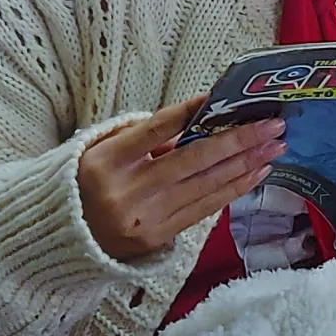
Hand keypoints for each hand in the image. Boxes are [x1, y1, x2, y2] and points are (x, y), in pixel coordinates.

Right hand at [78, 96, 285, 260]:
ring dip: (247, 163)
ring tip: (275, 146)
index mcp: (108, 161)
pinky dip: (234, 188)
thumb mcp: (104, 150)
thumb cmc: (90, 181)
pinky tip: (256, 173)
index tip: (225, 96)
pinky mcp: (158, 238)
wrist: (61, 236)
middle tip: (274, 124)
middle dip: (240, 139)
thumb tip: (200, 119)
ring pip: (207, 185)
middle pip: (194, 159)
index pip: (158, 128)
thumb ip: (147, 136)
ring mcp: (145, 217)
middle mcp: (127, 190)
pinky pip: (205, 208)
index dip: (193, 111)